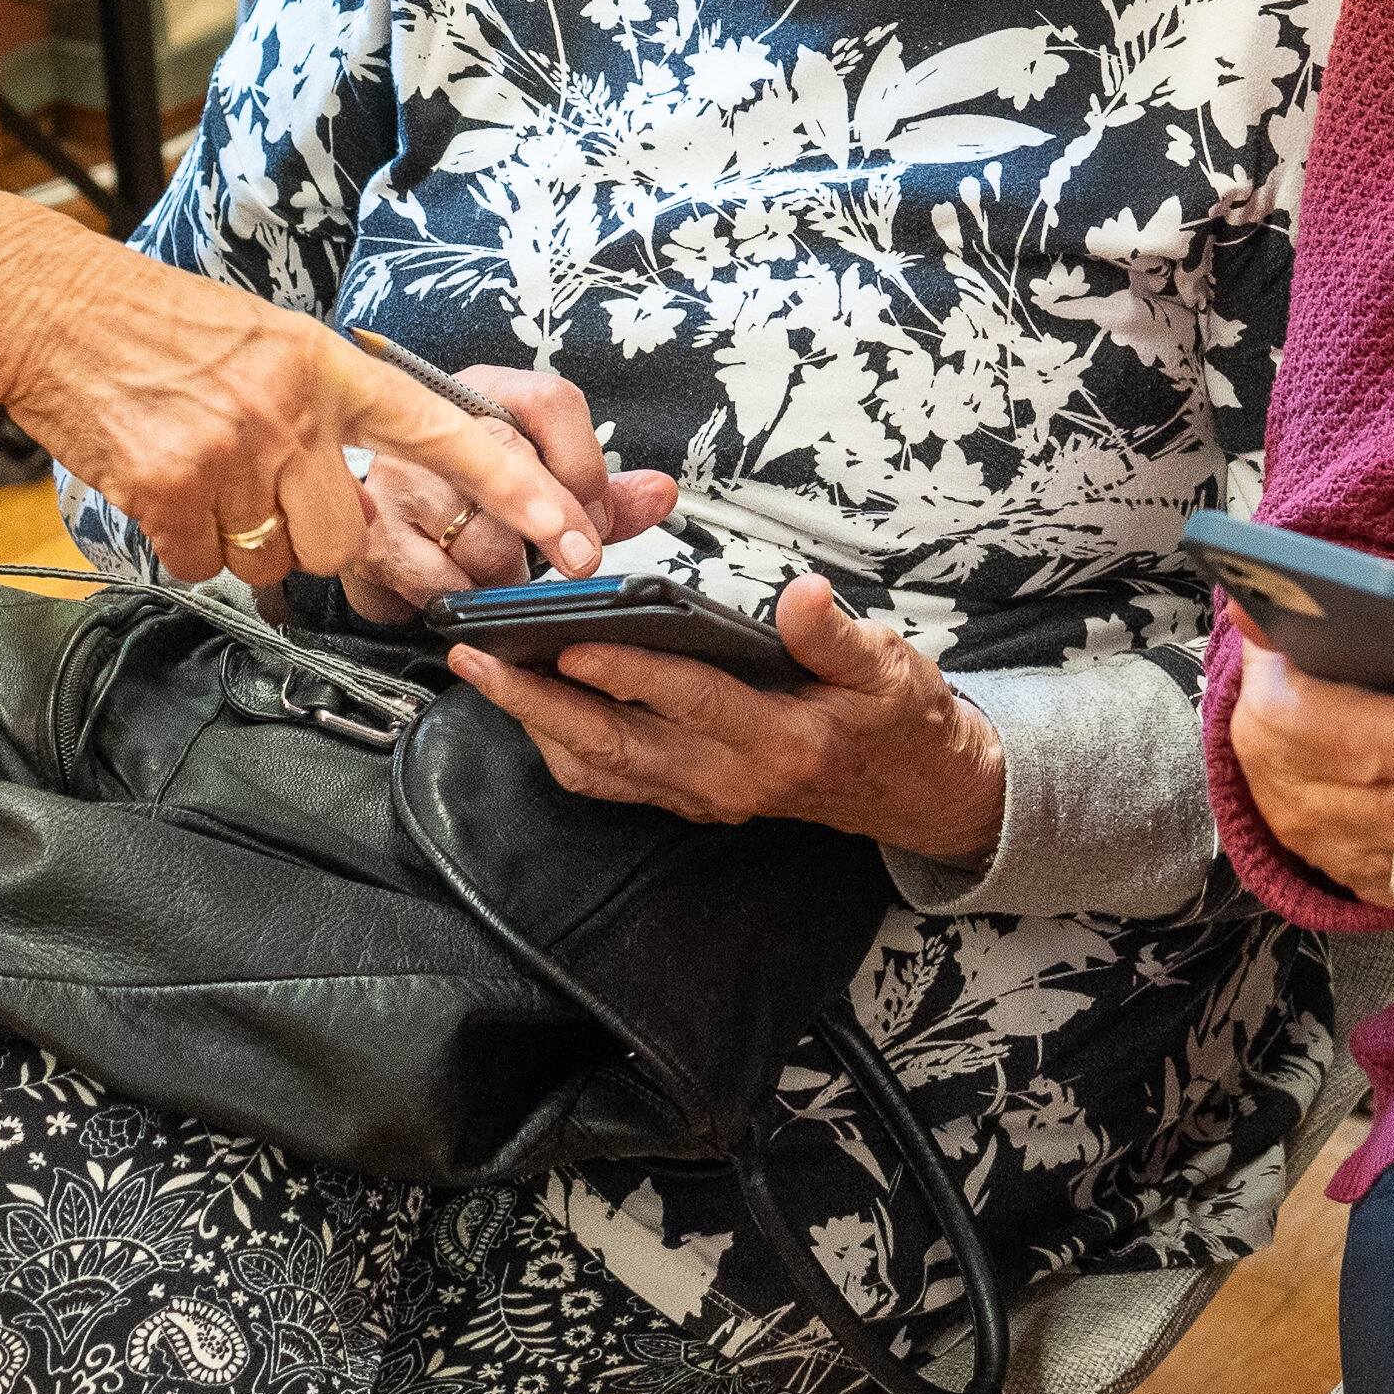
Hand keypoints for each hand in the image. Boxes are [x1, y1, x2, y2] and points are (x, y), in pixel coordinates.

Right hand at [0, 127, 600, 588]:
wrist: (42, 307)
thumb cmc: (157, 327)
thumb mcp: (268, 344)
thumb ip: (328, 413)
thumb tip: (371, 498)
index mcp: (332, 364)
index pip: (454, 435)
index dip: (527, 495)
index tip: (586, 543)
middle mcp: (293, 408)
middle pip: (352, 540)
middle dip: (316, 540)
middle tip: (263, 494)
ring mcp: (232, 452)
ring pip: (279, 561)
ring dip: (245, 541)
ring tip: (203, 476)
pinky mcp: (171, 493)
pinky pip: (207, 568)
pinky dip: (184, 547)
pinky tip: (159, 490)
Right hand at [332, 365, 678, 621]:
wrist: (382, 525)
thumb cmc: (470, 497)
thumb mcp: (542, 484)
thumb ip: (604, 493)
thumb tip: (660, 494)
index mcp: (487, 392)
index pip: (551, 402)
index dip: (585, 464)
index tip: (598, 513)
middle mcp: (436, 424)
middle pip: (511, 460)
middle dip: (559, 522)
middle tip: (582, 560)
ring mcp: (398, 479)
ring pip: (480, 535)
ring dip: (509, 571)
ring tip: (509, 570)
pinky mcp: (375, 536)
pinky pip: (442, 581)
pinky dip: (469, 596)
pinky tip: (471, 586)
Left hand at [452, 577, 1006, 862]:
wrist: (916, 792)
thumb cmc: (899, 720)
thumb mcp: (891, 667)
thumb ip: (836, 635)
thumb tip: (802, 595)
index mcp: (778, 740)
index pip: (687, 701)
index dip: (626, 673)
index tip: (569, 644)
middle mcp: (729, 779)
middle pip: (614, 744)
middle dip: (537, 703)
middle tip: (477, 659)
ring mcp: (704, 796)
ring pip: (600, 768)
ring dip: (535, 725)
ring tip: (484, 673)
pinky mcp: (690, 798)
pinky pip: (611, 780)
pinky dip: (562, 745)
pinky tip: (532, 706)